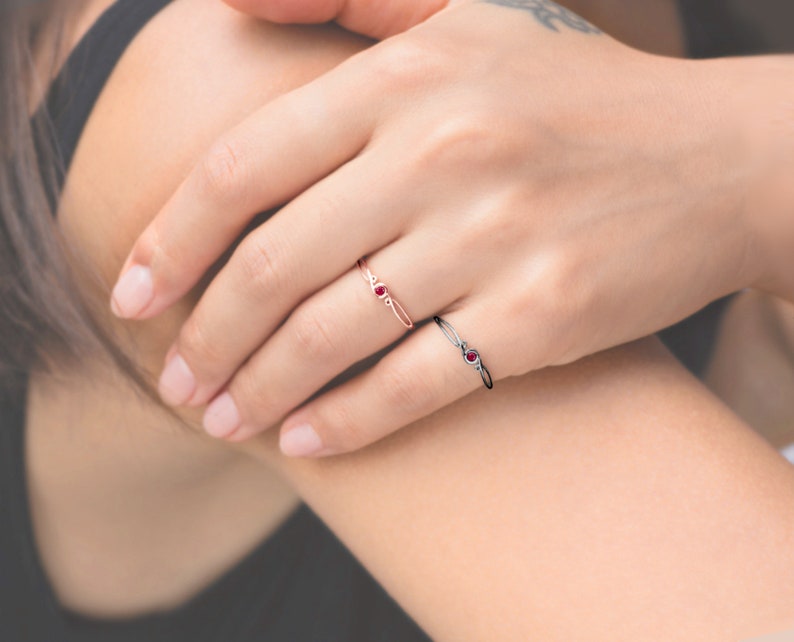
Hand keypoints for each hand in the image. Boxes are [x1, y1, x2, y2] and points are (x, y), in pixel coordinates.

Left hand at [110, 1, 762, 455]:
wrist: (717, 159)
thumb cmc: (579, 97)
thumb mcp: (467, 18)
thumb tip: (228, 1)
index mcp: (406, 83)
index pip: (245, 168)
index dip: (171, 241)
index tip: (133, 298)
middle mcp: (442, 155)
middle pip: (276, 264)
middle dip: (208, 336)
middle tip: (176, 381)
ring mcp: (495, 239)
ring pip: (334, 334)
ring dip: (261, 390)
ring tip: (222, 419)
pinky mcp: (541, 315)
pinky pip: (413, 384)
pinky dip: (346, 422)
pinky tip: (304, 444)